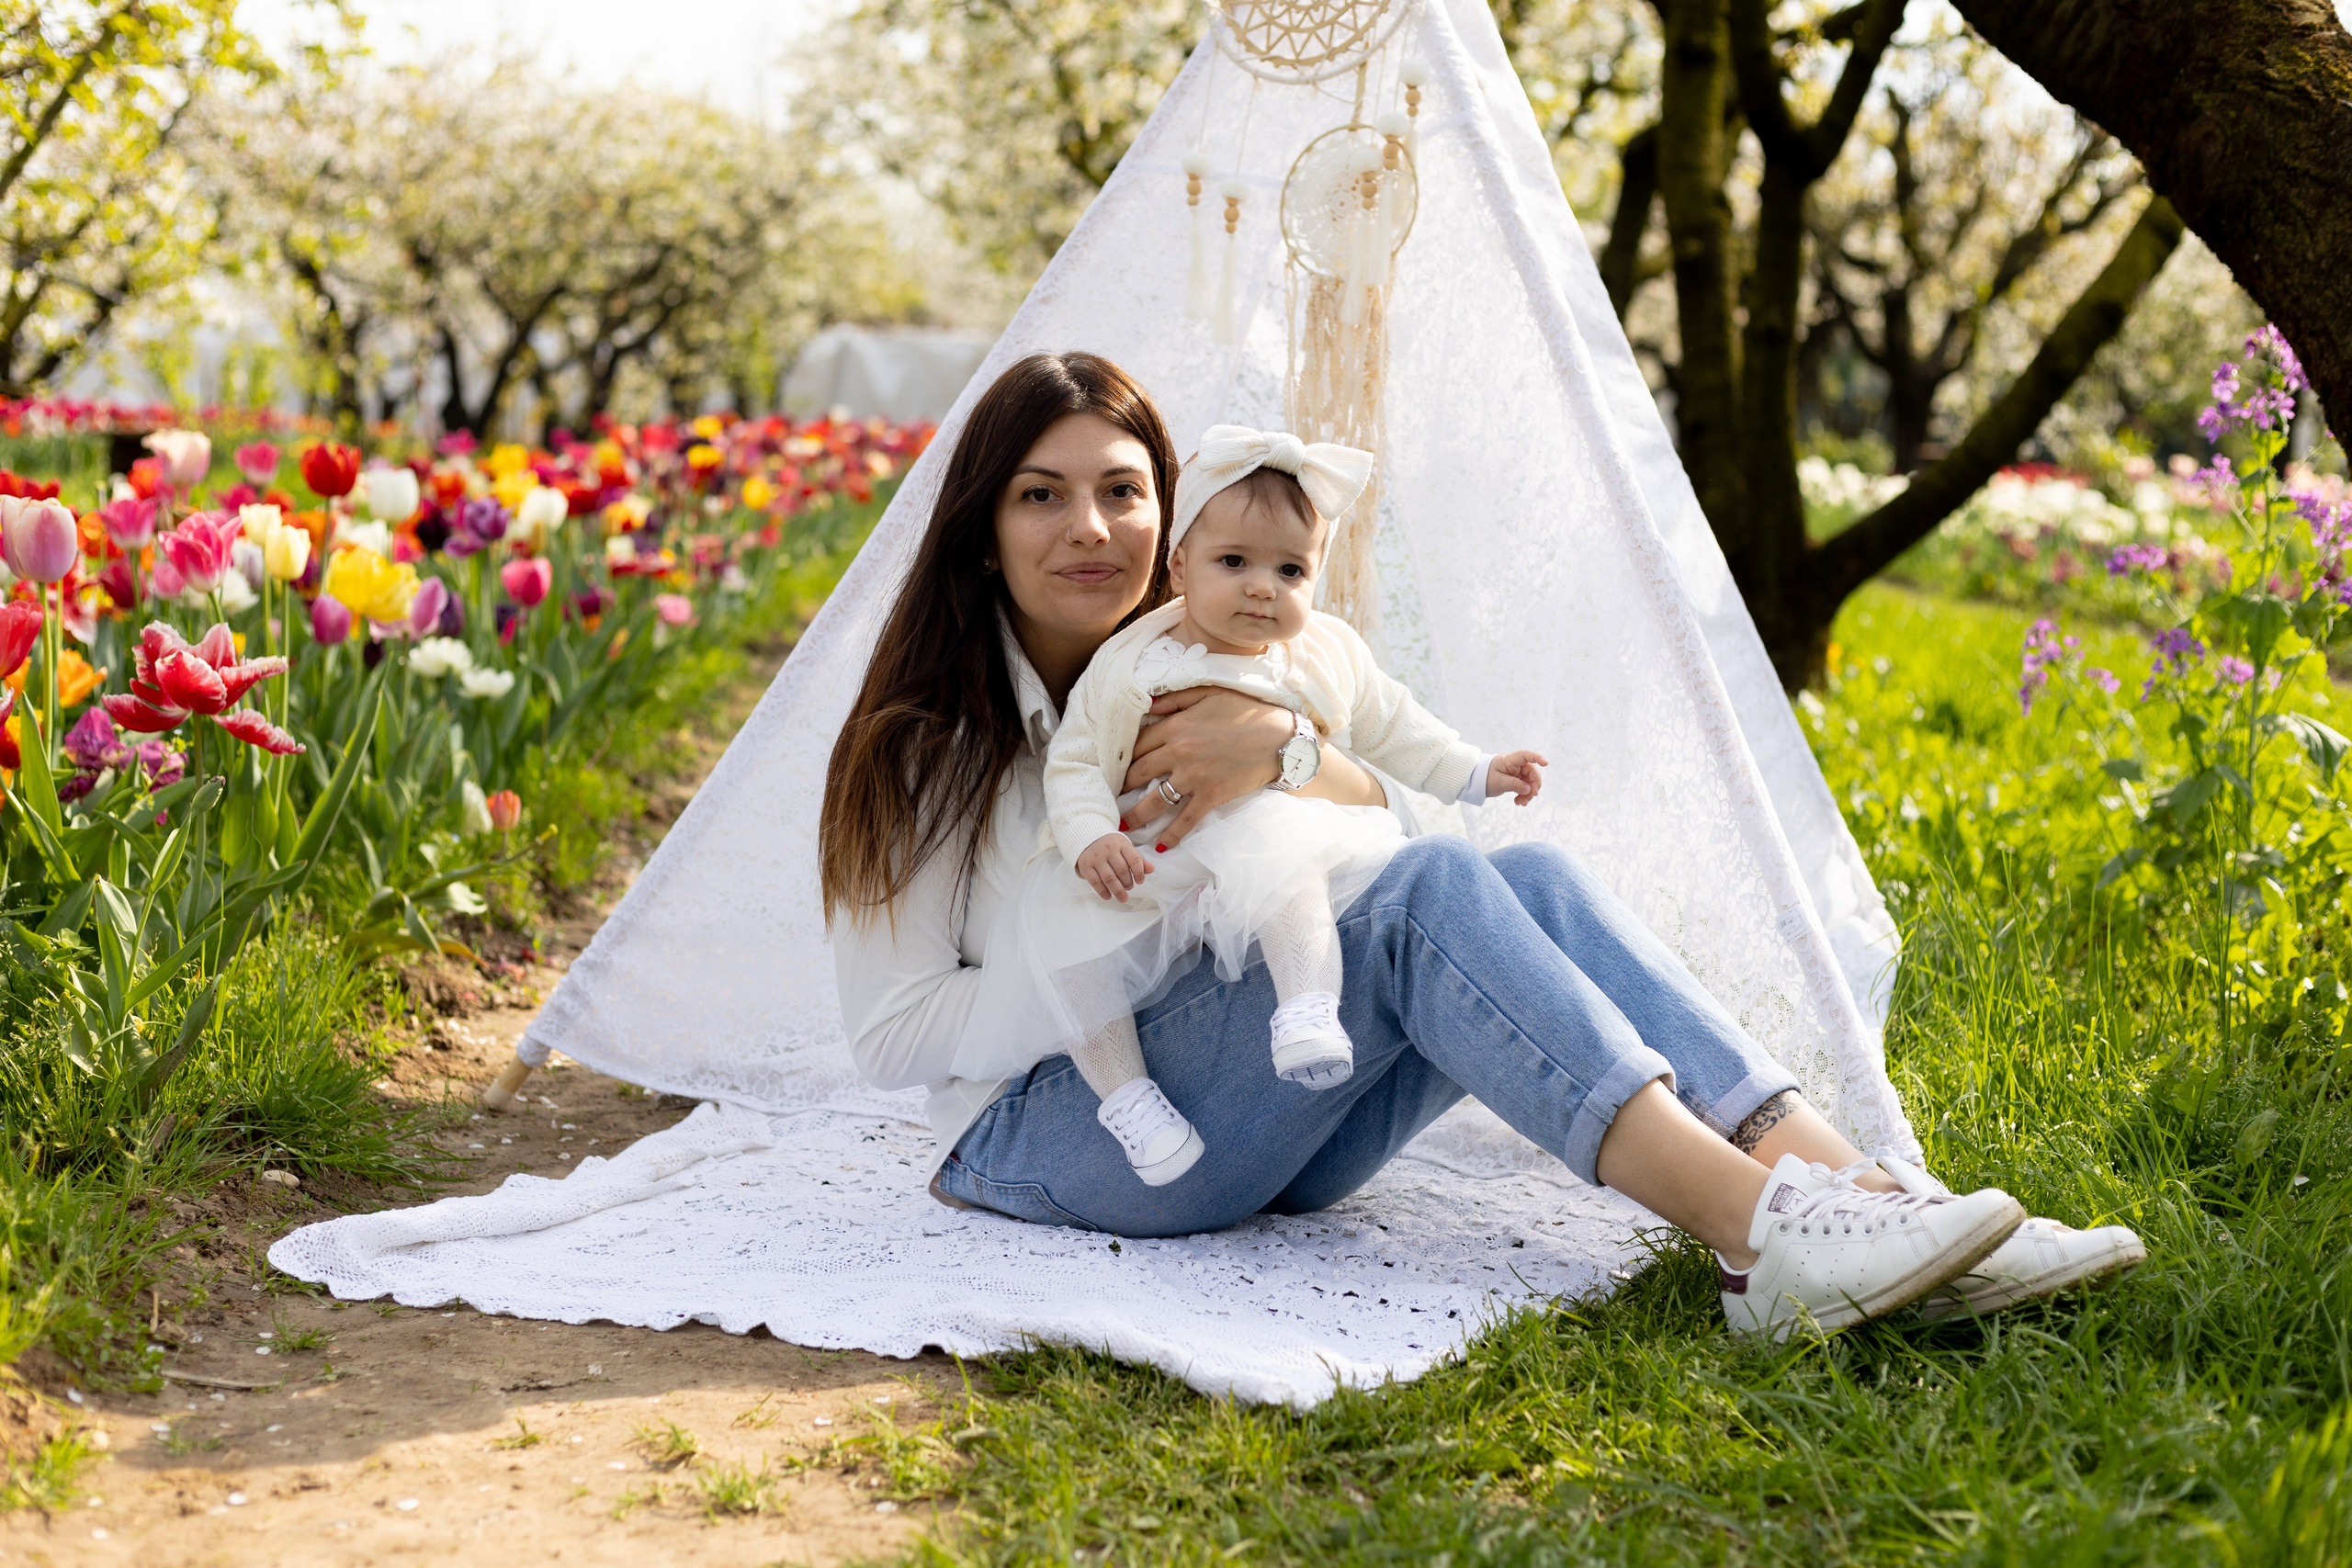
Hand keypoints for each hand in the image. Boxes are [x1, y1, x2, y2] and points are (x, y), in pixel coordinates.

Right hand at [1076, 832, 1153, 901]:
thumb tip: (1151, 869)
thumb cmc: (1110, 845)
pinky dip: (1103, 892)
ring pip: (1109, 879)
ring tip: (1123, 897)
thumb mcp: (1125, 848)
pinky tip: (1109, 896)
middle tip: (1129, 887)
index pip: (1134, 860)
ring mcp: (1096, 858)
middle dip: (1128, 883)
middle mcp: (1108, 849)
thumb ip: (1138, 859)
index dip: (1139, 873)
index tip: (1140, 881)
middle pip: (1121, 871)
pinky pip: (1095, 882)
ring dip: (1118, 891)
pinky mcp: (1086, 866)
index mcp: (1121, 843)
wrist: (1087, 839)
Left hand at [1119, 686, 1293, 849]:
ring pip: (1155, 802)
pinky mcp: (1211, 796)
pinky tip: (1161, 846)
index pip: (1137, 745)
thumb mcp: (1207, 693)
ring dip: (1136, 816)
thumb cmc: (1244, 711)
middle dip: (1121, 788)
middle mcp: (1178, 754)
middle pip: (1138, 774)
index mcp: (1175, 728)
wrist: (1278, 737)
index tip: (1115, 767)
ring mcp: (1194, 778)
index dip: (1123, 758)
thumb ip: (1174, 699)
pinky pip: (1186, 820)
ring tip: (1122, 826)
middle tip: (1111, 797)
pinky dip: (1173, 835)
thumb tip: (1146, 704)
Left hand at [1487, 749, 1546, 805]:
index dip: (1537, 758)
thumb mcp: (1499, 783)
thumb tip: (1529, 789)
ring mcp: (1516, 772)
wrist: (1476, 782)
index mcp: (1509, 760)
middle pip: (1531, 772)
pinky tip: (1519, 802)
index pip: (1525, 756)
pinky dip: (1523, 795)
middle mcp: (1515, 765)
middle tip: (1532, 796)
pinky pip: (1524, 787)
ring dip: (1528, 793)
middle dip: (1533, 785)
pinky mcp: (1516, 780)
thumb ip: (1515, 785)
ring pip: (1529, 782)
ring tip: (1522, 803)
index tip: (1546, 763)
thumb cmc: (1485, 778)